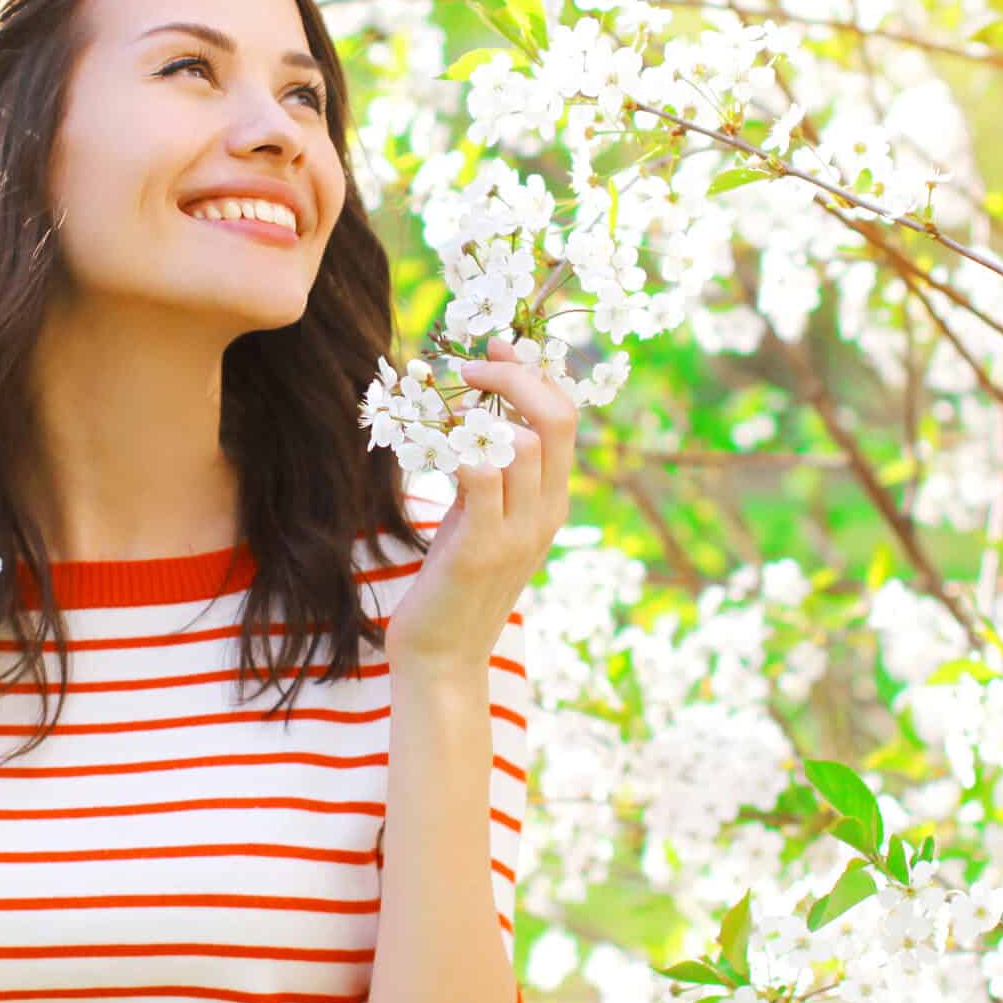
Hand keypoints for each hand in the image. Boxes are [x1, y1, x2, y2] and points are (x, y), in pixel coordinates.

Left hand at [385, 333, 575, 676]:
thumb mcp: (481, 523)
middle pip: (556, 417)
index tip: (496, 344)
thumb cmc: (453, 586)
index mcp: (554, 502)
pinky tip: (435, 450)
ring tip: (442, 415)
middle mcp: (548, 513)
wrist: (443, 658)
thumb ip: (492, 479)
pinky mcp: (482, 549)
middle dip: (514, 375)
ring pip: (523, 441)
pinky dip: (461, 449)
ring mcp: (519, 532)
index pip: (566, 417)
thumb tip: (475, 421)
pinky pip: (483, 476)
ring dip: (479, 414)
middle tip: (470, 363)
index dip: (535, 372)